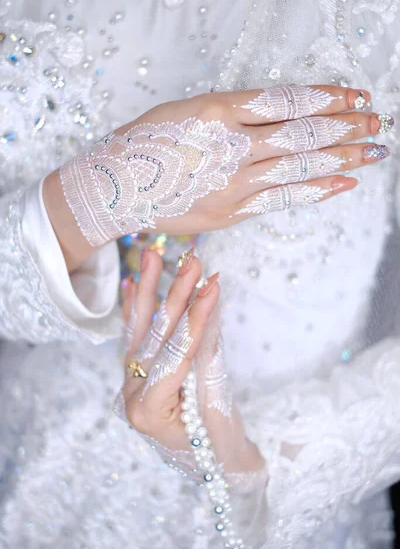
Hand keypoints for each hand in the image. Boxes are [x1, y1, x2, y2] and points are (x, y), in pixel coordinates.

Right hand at [43, 85, 392, 269]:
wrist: (115, 186)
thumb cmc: (147, 142)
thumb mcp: (188, 110)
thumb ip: (233, 113)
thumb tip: (282, 114)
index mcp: (216, 111)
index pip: (285, 101)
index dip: (326, 97)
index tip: (353, 95)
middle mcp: (229, 145)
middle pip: (300, 134)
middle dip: (344, 127)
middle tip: (376, 122)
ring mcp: (231, 182)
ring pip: (297, 167)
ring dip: (340, 159)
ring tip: (372, 151)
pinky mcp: (230, 212)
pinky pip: (281, 199)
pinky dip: (314, 191)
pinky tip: (341, 184)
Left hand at [116, 249, 263, 477]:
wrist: (214, 469)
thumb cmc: (220, 446)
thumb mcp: (217, 403)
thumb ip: (208, 354)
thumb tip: (207, 305)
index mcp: (147, 410)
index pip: (175, 353)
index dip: (197, 317)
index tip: (214, 284)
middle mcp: (130, 394)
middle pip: (155, 336)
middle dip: (176, 295)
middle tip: (194, 260)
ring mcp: (130, 385)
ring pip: (139, 331)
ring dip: (149, 290)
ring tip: (152, 254)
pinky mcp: (137, 377)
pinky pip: (135, 338)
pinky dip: (135, 310)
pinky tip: (132, 285)